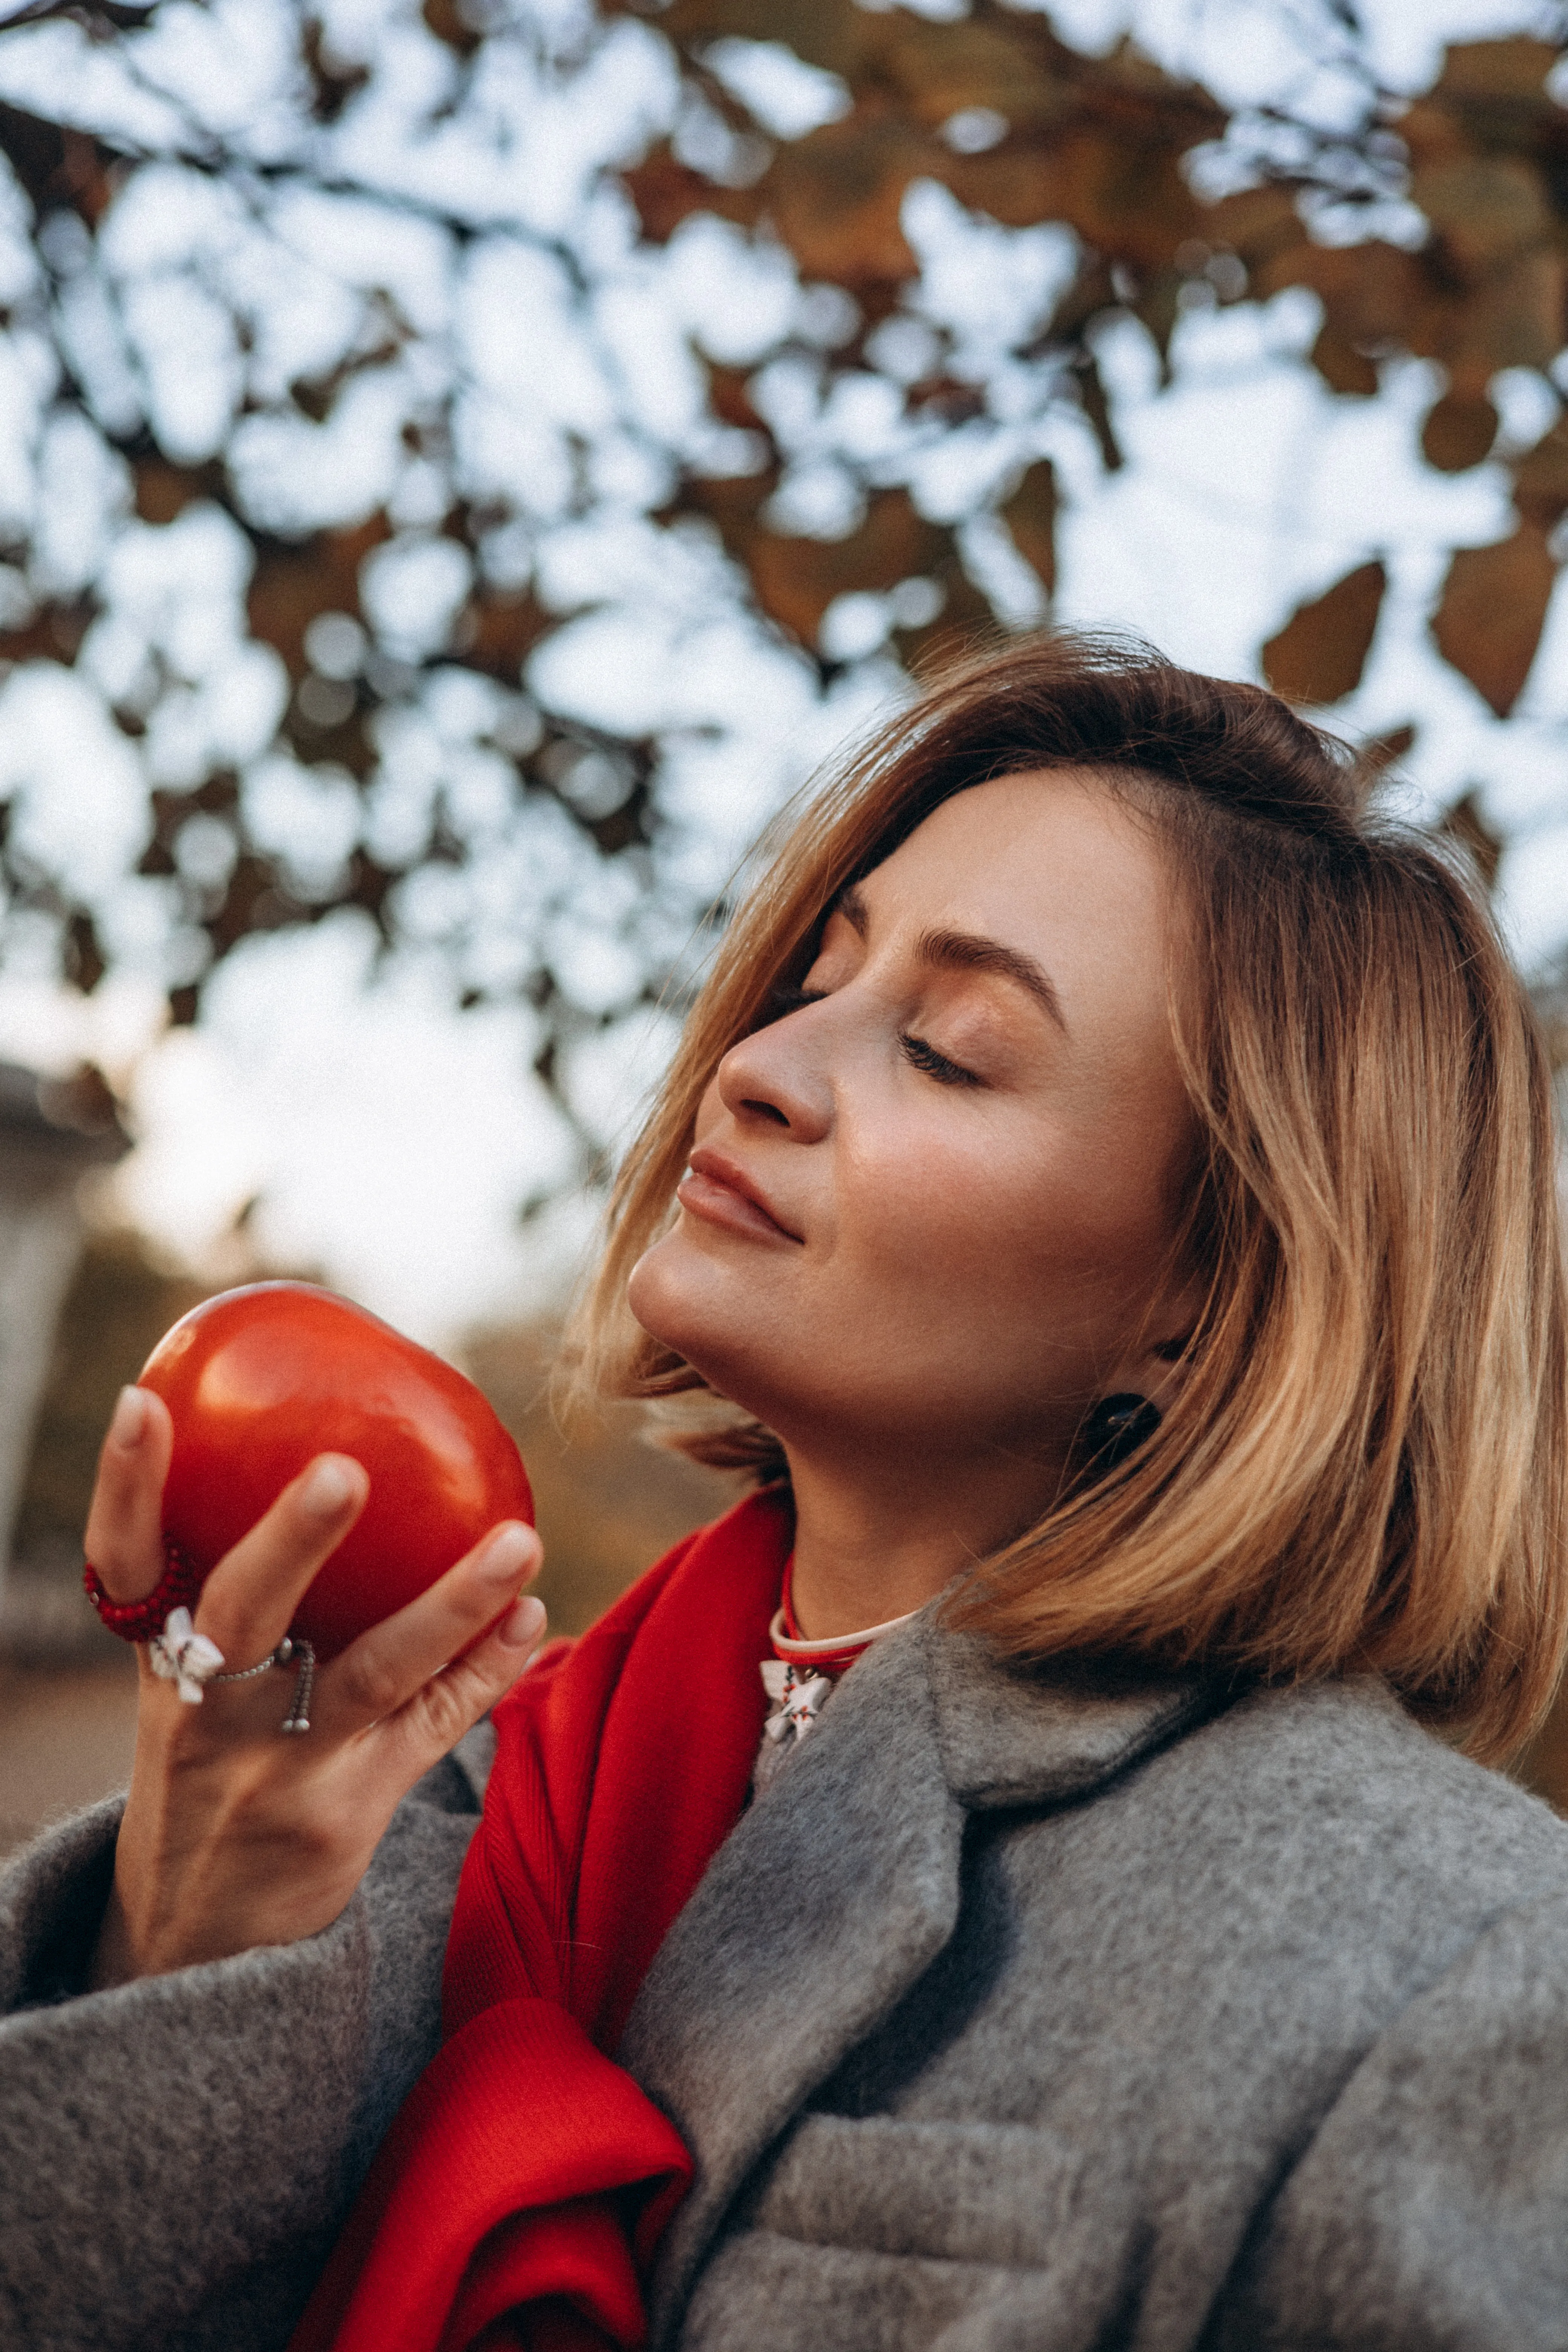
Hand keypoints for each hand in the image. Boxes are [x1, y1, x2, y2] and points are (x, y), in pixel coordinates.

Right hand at [83, 1382, 546, 1987]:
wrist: (195, 1940)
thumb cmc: (209, 1767)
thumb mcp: (189, 1686)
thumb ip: (230, 1591)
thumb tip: (310, 1444)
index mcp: (160, 1664)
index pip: (125, 1563)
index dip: (125, 1484)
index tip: (142, 1401)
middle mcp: (210, 1712)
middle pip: (246, 1612)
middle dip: (294, 1540)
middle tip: (344, 1468)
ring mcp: (281, 1768)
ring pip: (374, 1674)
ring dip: (452, 1603)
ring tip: (519, 1542)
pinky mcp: (348, 1815)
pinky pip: (433, 1728)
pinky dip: (489, 1671)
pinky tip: (533, 1619)